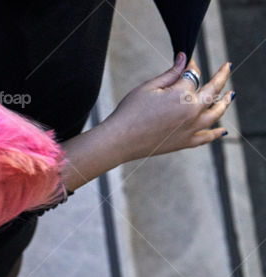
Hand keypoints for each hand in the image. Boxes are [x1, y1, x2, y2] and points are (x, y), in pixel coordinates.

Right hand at [102, 52, 233, 162]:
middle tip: (226, 67)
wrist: (119, 140)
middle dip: (221, 76)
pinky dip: (216, 133)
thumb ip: (170, 73)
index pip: (193, 75)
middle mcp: (192, 111)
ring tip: (231, 95)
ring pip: (216, 113)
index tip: (188, 61)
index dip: (191, 66)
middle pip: (213, 90)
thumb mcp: (148, 87)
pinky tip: (222, 130)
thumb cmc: (130, 111)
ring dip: (225, 102)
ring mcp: (191, 128)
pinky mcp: (185, 142)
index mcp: (183, 95)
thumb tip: (185, 58)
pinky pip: (207, 137)